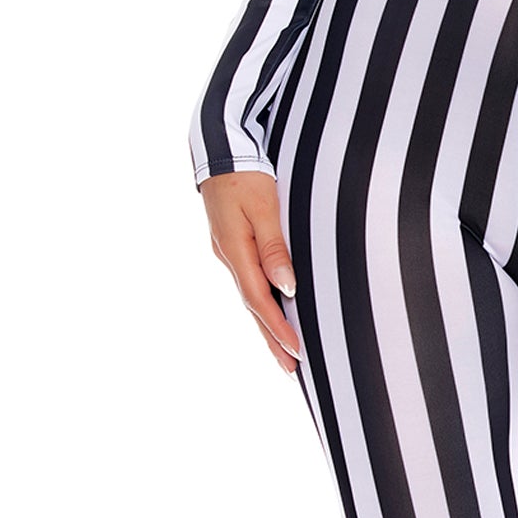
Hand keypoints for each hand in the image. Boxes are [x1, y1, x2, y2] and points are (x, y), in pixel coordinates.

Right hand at [199, 171, 301, 374]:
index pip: (259, 299)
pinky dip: (262, 302)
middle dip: (273, 339)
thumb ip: (274, 247)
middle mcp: (229, 255)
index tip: (297, 352)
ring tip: (284, 353)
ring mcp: (229, 250)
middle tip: (292, 370)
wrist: (220, 147)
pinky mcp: (234, 243)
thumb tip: (286, 287)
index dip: (278, 328)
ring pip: (251, 296)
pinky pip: (250, 281)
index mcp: (234, 249)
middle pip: (253, 306)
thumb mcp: (264, 206)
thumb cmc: (246, 173)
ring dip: (267, 325)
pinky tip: (272, 311)